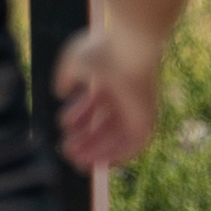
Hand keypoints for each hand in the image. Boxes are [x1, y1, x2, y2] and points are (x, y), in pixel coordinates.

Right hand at [54, 13, 169, 172]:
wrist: (130, 48)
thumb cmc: (102, 52)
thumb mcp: (74, 61)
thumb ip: (65, 76)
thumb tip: (62, 93)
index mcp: (110, 78)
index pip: (94, 104)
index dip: (77, 116)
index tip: (63, 125)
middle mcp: (125, 94)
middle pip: (104, 122)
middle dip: (83, 136)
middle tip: (66, 146)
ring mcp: (137, 107)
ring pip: (116, 136)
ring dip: (95, 149)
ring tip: (74, 157)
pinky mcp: (148, 119)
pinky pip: (134, 145)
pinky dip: (117, 155)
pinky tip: (97, 162)